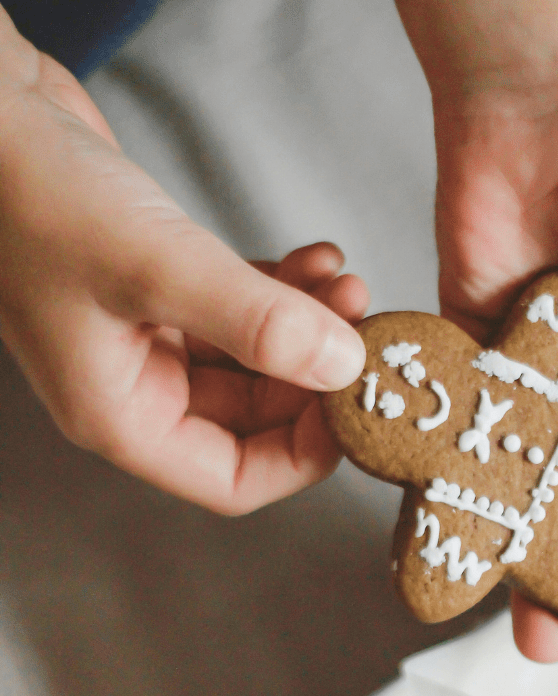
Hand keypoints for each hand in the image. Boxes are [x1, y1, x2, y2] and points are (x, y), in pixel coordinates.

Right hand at [0, 16, 366, 513]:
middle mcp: (137, 387)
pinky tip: (318, 261)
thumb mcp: (156, 266)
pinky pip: (241, 312)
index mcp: (123, 416)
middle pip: (257, 420)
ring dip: (308, 329)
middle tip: (363, 332)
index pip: (234, 480)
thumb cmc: (30, 192)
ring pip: (256, 361)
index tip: (354, 405)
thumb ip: (256, 323)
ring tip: (347, 285)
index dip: (304, 456)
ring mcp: (148, 338)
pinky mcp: (161, 289)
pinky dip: (284, 292)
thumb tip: (342, 367)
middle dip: (317, 377)